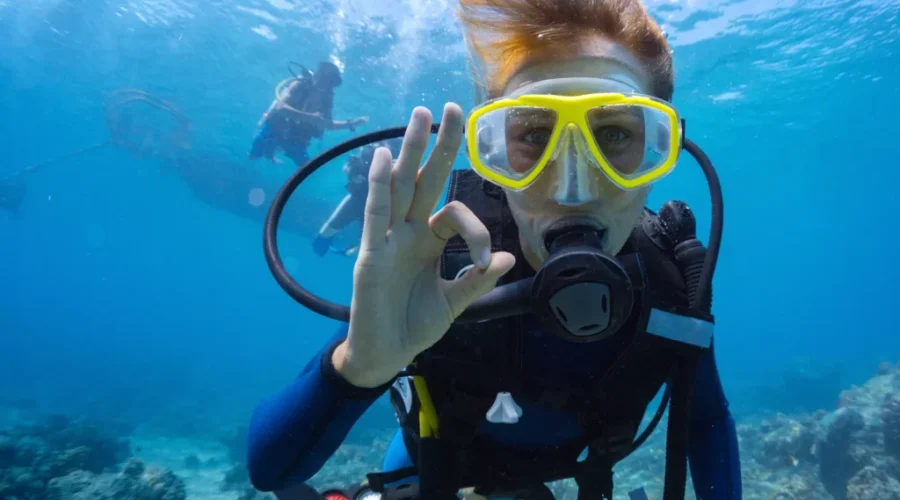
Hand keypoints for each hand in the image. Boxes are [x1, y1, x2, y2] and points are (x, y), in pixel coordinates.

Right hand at [332, 104, 515, 387]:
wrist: (385, 356)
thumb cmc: (414, 327)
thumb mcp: (454, 303)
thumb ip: (477, 280)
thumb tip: (508, 259)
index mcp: (429, 242)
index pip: (454, 214)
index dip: (476, 230)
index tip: (487, 260)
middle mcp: (408, 233)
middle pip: (425, 180)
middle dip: (438, 145)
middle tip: (450, 106)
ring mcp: (386, 240)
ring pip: (400, 187)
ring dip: (409, 151)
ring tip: (419, 115)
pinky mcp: (370, 255)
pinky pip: (375, 215)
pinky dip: (378, 187)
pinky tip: (384, 158)